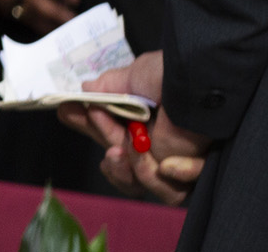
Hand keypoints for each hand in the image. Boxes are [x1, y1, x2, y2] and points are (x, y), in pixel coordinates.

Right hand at [58, 55, 208, 204]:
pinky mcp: (190, 178)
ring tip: (130, 146)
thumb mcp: (135, 76)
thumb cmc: (170, 76)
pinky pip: (170, 192)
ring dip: (130, 168)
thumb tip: (83, 90)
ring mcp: (172, 163)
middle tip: (103, 128)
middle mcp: (156, 144)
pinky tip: (167, 163)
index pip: (110, 135)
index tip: (69, 112)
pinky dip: (164, 176)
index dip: (90, 128)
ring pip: (139, 184)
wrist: (198, 87)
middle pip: (121, 167)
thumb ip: (109, 87)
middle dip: (108, 155)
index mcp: (143, 121)